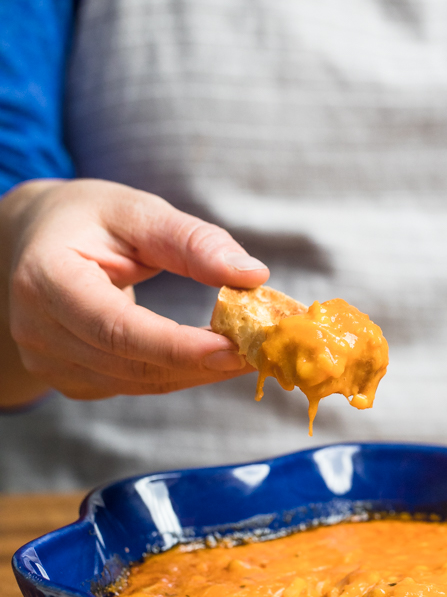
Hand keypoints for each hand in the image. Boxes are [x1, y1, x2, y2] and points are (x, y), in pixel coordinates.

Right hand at [1, 178, 268, 403]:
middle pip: (130, 364)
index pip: (116, 328)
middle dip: (201, 363)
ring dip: (197, 372)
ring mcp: (49, 362)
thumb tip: (251, 274)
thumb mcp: (136, 211)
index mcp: (46, 278)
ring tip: (244, 350)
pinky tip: (209, 356)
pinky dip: (177, 374)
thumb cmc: (88, 220)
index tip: (234, 346)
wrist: (37, 242)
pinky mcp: (69, 380)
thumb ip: (191, 241)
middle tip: (259, 350)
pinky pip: (133, 385)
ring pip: (137, 383)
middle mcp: (38, 329)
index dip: (176, 345)